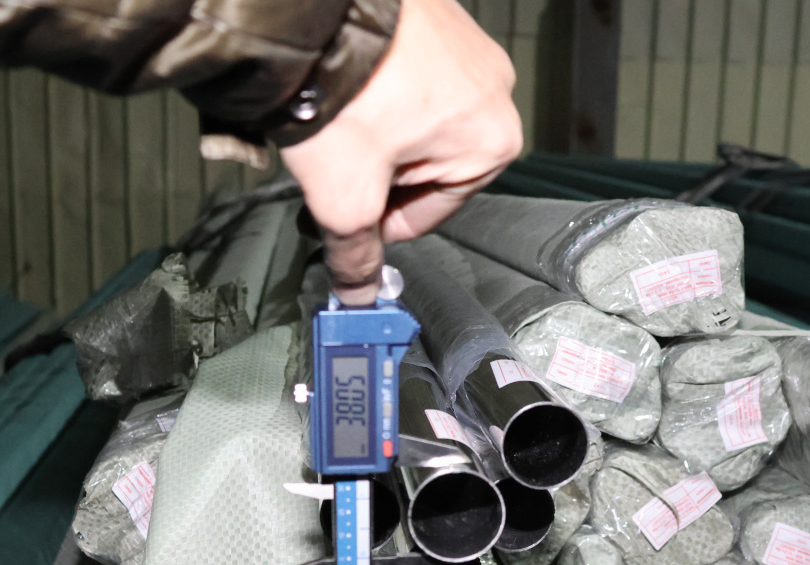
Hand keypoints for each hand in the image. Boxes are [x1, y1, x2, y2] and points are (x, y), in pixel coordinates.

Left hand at [280, 0, 521, 304]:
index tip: (347, 216)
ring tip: (335, 120)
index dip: (380, 222)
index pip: (431, 211)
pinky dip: (373, 88)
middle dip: (376, 173)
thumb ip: (355, 253)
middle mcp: (494, 89)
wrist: (315, 8)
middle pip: (425, 165)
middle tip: (334, 162)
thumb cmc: (346, 90)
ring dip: (373, 131)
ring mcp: (469, 46)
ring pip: (413, 120)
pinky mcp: (438, 17)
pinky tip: (343, 88)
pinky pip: (407, 74)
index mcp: (494, 141)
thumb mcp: (345, 196)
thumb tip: (358, 291)